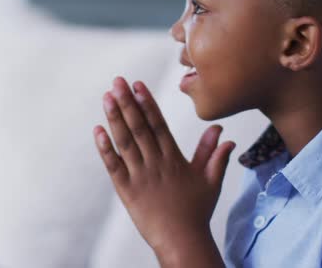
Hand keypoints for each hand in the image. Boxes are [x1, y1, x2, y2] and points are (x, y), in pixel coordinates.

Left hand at [93, 77, 235, 253]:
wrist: (182, 241)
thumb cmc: (197, 211)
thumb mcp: (211, 181)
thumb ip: (214, 155)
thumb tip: (223, 133)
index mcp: (174, 158)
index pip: (158, 124)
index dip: (147, 103)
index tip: (138, 85)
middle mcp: (156, 163)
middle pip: (139, 127)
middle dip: (127, 102)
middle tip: (117, 81)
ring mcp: (140, 176)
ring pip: (125, 142)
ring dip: (115, 118)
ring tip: (107, 96)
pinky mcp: (126, 190)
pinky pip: (113, 166)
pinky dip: (105, 149)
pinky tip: (97, 131)